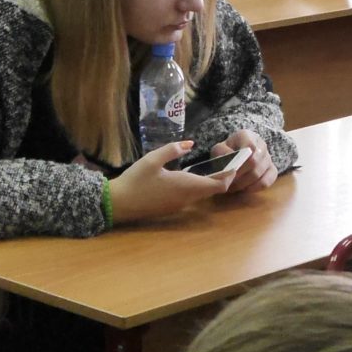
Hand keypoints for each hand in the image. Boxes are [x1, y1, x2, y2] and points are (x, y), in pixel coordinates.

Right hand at [106, 140, 231, 223]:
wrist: (119, 204)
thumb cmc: (136, 180)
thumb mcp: (152, 159)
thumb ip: (173, 150)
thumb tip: (190, 144)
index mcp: (187, 186)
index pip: (219, 184)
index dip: (229, 174)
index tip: (233, 161)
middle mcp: (187, 198)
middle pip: (214, 190)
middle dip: (222, 176)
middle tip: (224, 160)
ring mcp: (180, 205)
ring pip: (203, 194)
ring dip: (210, 182)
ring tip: (211, 164)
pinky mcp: (173, 207)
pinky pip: (193, 196)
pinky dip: (199, 186)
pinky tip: (191, 174)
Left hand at [217, 128, 278, 193]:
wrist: (236, 156)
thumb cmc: (226, 153)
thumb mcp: (219, 149)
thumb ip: (221, 151)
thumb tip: (229, 156)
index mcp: (248, 136)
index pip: (250, 147)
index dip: (240, 161)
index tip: (230, 170)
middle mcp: (261, 145)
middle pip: (254, 163)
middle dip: (240, 175)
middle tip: (229, 183)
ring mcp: (269, 158)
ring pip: (260, 174)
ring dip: (245, 183)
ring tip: (234, 187)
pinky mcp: (272, 170)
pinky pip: (267, 182)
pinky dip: (254, 188)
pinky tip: (245, 188)